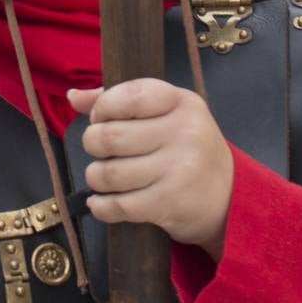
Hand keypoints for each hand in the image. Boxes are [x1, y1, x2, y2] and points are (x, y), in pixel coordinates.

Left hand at [74, 78, 235, 259]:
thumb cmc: (186, 149)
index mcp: (182, 102)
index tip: (102, 119)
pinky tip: (102, 202)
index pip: (128, 96)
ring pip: (109, 173)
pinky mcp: (170, 203)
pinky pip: (118, 206)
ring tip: (103, 178)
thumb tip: (74, 96)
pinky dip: (101, 206)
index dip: (103, 108)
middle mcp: (184, 133)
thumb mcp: (166, 114)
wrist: (228, 198)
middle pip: (109, 137)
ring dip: (96, 178)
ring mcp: (179, 169)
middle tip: (102, 152)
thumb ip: (120, 100)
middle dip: (93, 145)